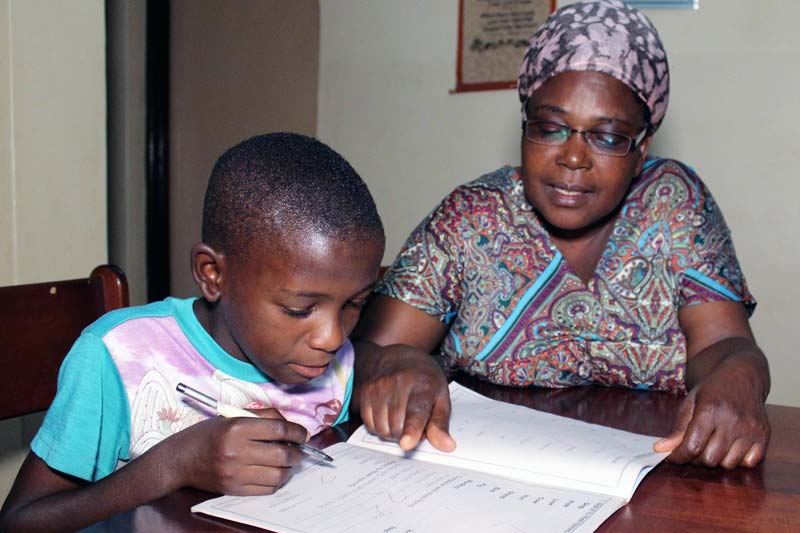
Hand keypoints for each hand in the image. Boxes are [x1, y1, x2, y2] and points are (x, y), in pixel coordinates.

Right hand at [171, 408, 308, 494]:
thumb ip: (263, 416)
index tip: (303, 434)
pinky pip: (266, 489)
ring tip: (288, 462)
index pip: (279, 429)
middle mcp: (237, 450)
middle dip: (298, 452)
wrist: (180, 460)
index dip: (297, 432)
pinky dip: (276, 481)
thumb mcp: (233, 416)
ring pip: (278, 474)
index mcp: (237, 427)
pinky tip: (274, 472)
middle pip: (282, 454)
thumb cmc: (208, 434)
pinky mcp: (234, 489)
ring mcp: (235, 473)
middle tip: (300, 450)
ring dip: (289, 468)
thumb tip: (290, 426)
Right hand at [357, 344, 455, 451]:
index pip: (416, 412)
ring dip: (391, 432)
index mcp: (422, 385)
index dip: (412, 431)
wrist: (399, 357)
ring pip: (381, 428)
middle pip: (396, 426)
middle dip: (405, 434)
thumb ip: (440, 424)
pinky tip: (387, 414)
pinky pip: (369, 424)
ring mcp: (378, 386)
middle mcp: (397, 383)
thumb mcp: (440, 398)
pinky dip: (379, 426)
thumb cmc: (424, 381)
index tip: (407, 444)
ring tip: (400, 417)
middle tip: (413, 424)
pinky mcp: (365, 391)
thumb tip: (447, 446)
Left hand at [654, 360, 769, 468]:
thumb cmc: (712, 389)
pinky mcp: (764, 435)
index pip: (692, 446)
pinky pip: (748, 463)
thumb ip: (678, 428)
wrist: (741, 375)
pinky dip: (737, 460)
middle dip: (696, 458)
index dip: (679, 456)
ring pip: (728, 464)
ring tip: (712, 444)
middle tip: (693, 448)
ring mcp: (751, 429)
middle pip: (709, 459)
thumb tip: (661, 449)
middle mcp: (732, 420)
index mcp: (710, 410)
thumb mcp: (690, 403)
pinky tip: (730, 446)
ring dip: (716, 460)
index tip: (673, 457)